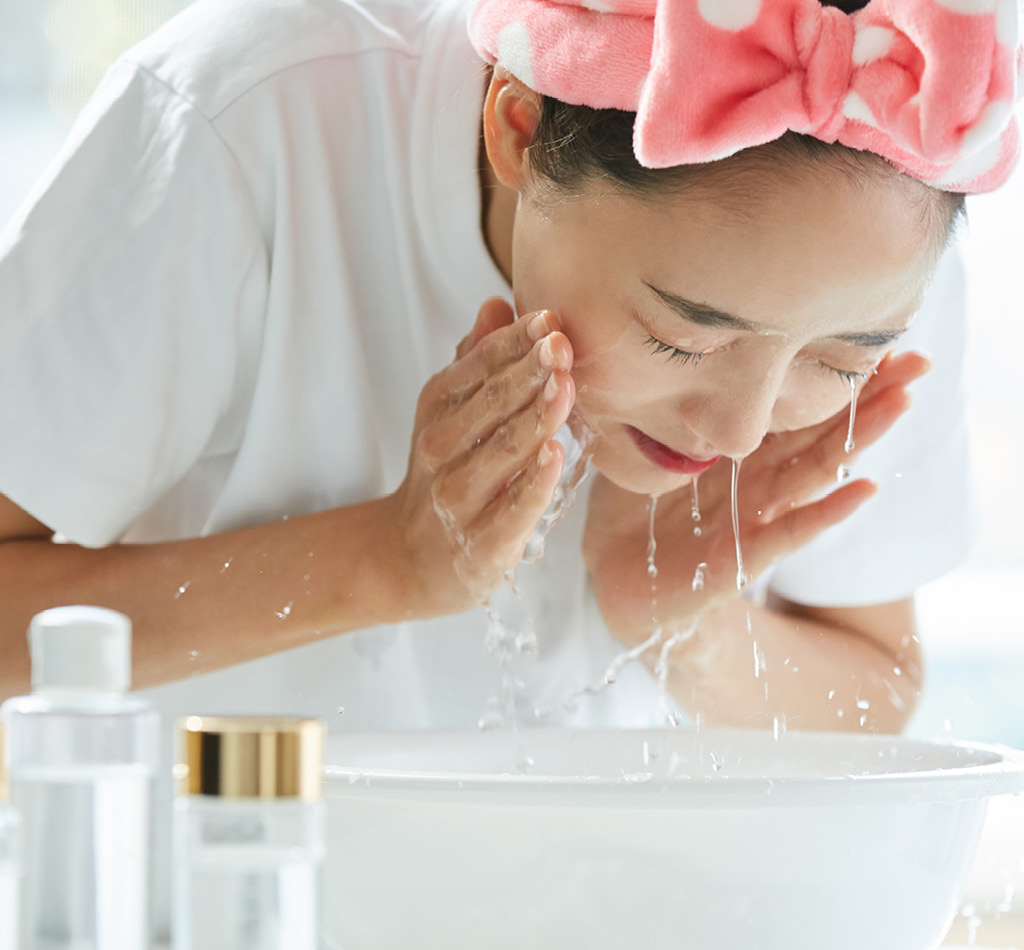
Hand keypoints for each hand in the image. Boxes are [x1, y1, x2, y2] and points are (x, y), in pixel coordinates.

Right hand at [386, 298, 574, 616]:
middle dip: (529, 372)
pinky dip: (533, 483)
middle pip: (491, 404)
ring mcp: (460, 497)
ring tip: (566, 387)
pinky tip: (554, 455)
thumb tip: (497, 303)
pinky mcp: (482, 542)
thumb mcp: (449, 411)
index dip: (514, 342)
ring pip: (501, 451)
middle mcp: (442, 448)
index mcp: (437, 407)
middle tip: (563, 344)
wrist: (410, 557)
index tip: (550, 318)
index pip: (477, 366)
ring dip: (535, 418)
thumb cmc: (445, 471)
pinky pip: (512, 509)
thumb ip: (475, 360)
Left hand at [584, 352, 929, 645]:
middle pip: (822, 431)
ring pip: (818, 471)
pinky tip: (864, 486)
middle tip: (917, 358)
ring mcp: (757, 516)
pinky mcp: (743, 556)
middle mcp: (758, 479)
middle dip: (869, 396)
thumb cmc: (632, 505)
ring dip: (861, 437)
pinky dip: (828, 511)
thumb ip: (665, 403)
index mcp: (740, 450)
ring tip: (904, 401)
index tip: (875, 333)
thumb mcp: (644, 442)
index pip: (796, 406)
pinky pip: (790, 531)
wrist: (616, 576)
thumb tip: (662, 338)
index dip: (833, 374)